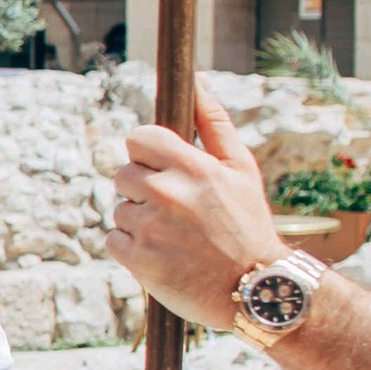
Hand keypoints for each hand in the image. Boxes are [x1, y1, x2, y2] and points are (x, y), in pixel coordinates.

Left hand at [107, 86, 280, 329]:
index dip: (148, 154)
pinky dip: (132, 249)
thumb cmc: (248, 224)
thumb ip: (214, 123)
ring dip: (140, 221)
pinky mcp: (138, 260)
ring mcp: (150, 227)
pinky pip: (114, 240)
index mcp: (192, 166)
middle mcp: (168, 193)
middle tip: (176, 211)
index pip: (139, 139)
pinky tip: (163, 255)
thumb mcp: (241, 169)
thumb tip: (197, 81)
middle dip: (143, 189)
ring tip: (176, 237)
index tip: (164, 171)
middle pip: (124, 174)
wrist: (256, 288)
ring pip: (120, 209)